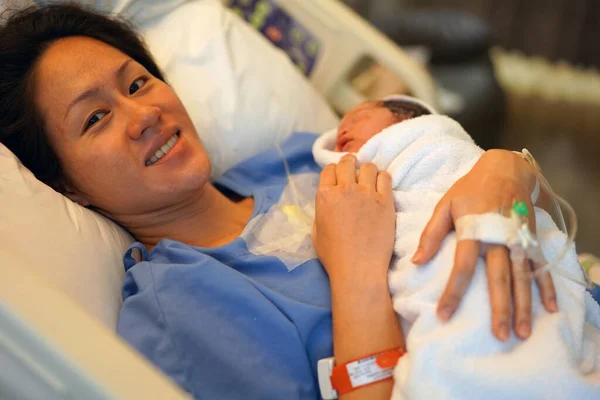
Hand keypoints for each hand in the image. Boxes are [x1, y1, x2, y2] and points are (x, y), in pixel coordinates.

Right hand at [313, 155, 394, 284]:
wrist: (359, 269)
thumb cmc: (335, 256)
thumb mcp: (317, 231)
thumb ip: (322, 210)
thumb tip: (329, 199)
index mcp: (325, 196)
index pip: (329, 169)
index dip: (334, 173)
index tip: (339, 178)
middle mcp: (345, 190)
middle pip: (347, 162)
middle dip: (349, 165)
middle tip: (353, 174)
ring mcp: (367, 194)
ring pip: (368, 166)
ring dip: (367, 172)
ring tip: (368, 182)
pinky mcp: (385, 201)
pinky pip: (386, 177)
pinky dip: (382, 179)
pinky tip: (381, 188)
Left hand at [412, 150, 556, 340]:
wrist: (505, 169)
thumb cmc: (470, 189)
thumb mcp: (445, 205)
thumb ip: (431, 234)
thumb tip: (416, 261)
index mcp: (473, 231)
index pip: (462, 267)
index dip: (452, 292)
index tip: (444, 315)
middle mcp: (498, 238)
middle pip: (499, 277)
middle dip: (500, 307)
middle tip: (500, 335)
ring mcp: (518, 240)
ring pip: (522, 277)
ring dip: (524, 305)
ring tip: (522, 331)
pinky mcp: (532, 239)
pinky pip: (540, 266)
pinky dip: (547, 286)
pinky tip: (550, 309)